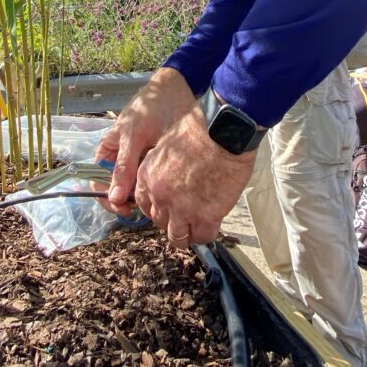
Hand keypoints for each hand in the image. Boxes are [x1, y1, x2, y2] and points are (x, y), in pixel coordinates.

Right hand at [94, 67, 194, 216]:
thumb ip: (124, 166)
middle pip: (117, 190)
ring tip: (156, 199)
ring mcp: (139, 162)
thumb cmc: (149, 108)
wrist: (176, 91)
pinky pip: (150, 181)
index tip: (124, 209)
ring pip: (135, 189)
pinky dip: (154, 188)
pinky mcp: (155, 162)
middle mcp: (121, 160)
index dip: (108, 200)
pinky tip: (164, 190)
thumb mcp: (133, 136)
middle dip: (127, 201)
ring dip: (142, 197)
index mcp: (107, 152)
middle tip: (144, 208)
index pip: (99, 184)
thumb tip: (114, 199)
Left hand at [135, 106, 255, 248]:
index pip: (144, 204)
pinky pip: (202, 237)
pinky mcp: (205, 216)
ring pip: (176, 236)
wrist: (223, 131)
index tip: (167, 207)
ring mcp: (181, 208)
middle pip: (159, 221)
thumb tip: (169, 177)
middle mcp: (159, 195)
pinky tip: (212, 226)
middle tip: (185, 216)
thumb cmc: (200, 129)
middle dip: (171, 221)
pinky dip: (206, 235)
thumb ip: (162, 166)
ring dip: (186, 234)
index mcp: (148, 175)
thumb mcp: (168, 143)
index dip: (157, 207)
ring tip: (196, 229)